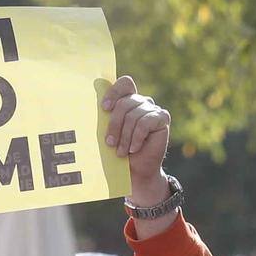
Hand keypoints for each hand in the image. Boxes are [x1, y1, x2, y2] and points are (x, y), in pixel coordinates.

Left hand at [103, 76, 171, 190]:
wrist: (136, 171)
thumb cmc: (118, 152)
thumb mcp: (108, 133)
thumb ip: (105, 117)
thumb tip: (92, 104)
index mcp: (127, 100)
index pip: (124, 84)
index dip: (114, 92)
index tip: (104, 108)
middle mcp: (141, 102)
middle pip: (125, 103)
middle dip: (114, 124)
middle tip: (109, 143)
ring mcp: (153, 109)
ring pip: (133, 115)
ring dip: (125, 136)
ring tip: (121, 152)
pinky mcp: (162, 118)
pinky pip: (145, 122)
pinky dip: (136, 138)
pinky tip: (134, 148)